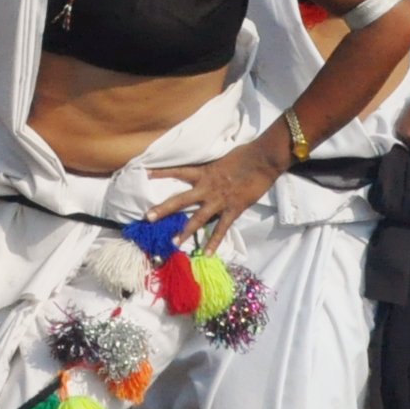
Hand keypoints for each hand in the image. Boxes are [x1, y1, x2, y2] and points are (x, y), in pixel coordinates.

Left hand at [147, 140, 286, 253]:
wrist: (264, 159)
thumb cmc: (246, 154)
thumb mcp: (223, 158)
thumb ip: (213, 167)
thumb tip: (210, 169)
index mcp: (204, 172)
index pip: (178, 171)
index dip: (162, 172)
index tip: (145, 174)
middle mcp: (207, 188)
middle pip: (180, 199)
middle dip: (163, 209)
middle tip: (147, 217)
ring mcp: (220, 200)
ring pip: (198, 218)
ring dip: (185, 231)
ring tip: (173, 242)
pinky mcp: (233, 209)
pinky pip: (222, 229)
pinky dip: (214, 242)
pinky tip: (207, 254)